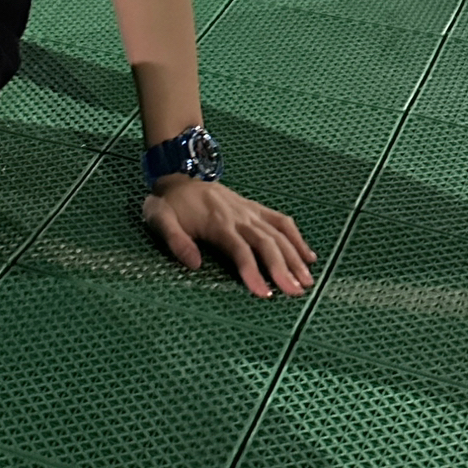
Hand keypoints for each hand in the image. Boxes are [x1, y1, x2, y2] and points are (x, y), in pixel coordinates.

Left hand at [141, 176, 314, 297]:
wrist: (180, 172)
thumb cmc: (169, 203)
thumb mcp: (159, 218)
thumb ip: (174, 240)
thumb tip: (194, 265)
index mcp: (217, 221)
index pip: (239, 249)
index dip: (252, 271)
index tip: (264, 294)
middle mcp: (239, 216)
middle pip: (266, 242)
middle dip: (282, 268)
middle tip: (295, 293)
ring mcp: (250, 211)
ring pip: (278, 234)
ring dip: (294, 257)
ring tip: (307, 282)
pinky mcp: (256, 208)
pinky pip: (281, 221)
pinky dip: (297, 238)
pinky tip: (309, 257)